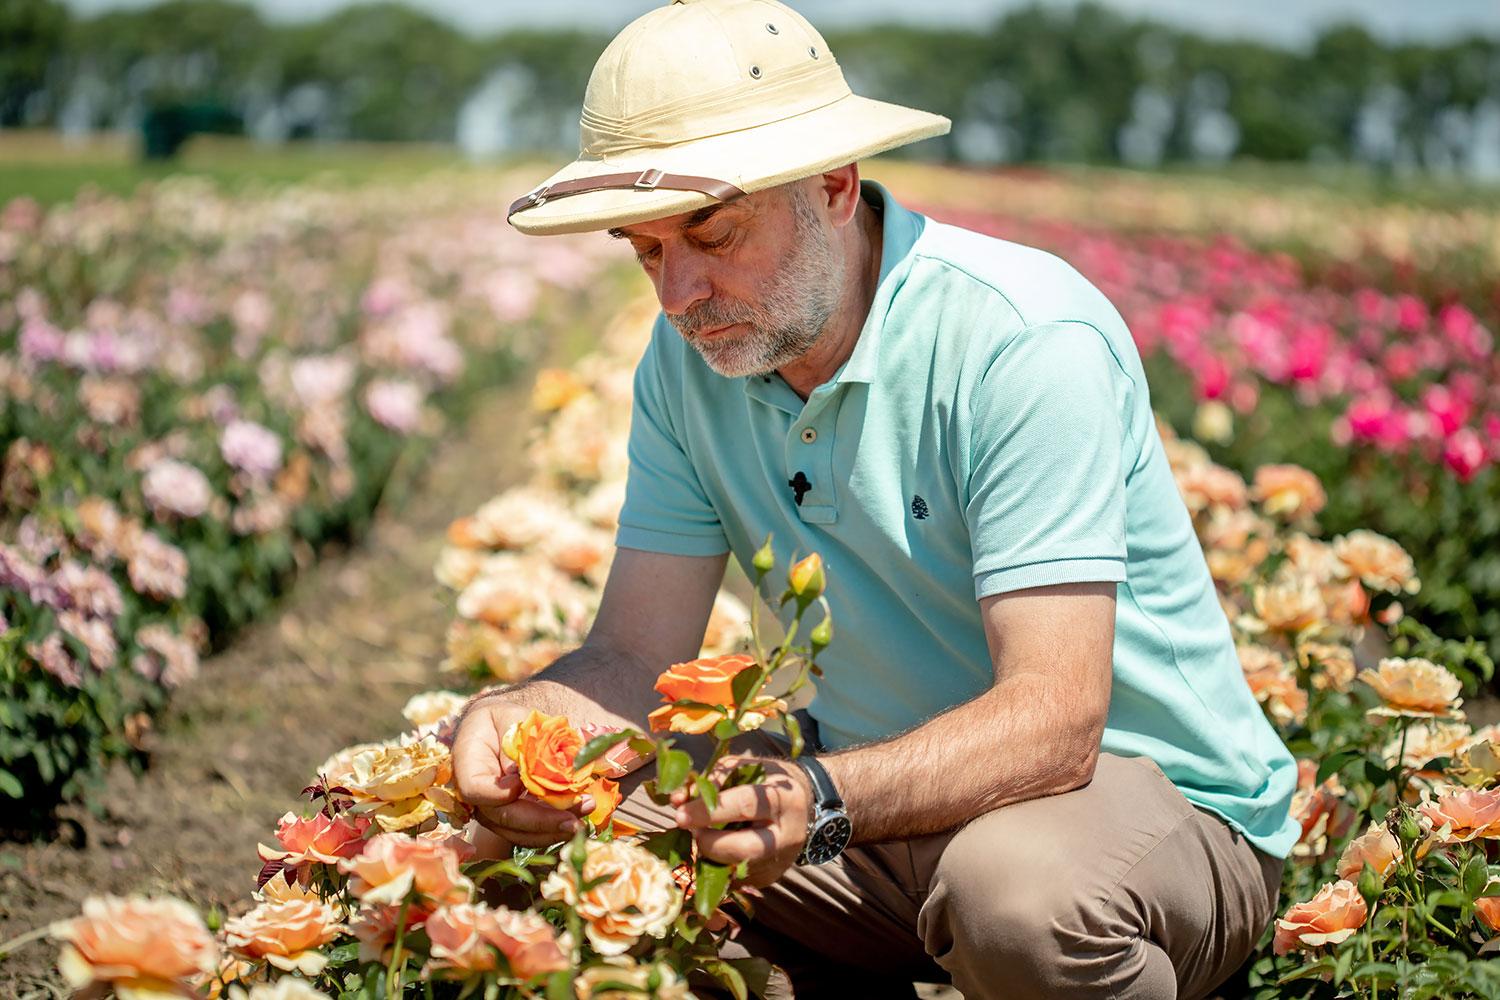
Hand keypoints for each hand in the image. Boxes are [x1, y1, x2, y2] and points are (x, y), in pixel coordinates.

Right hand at [451, 698, 594, 848]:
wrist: (498, 729)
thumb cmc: (505, 720)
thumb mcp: (512, 718)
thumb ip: (520, 740)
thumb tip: (527, 773)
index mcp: (468, 764)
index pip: (475, 788)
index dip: (497, 793)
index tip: (519, 785)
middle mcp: (476, 796)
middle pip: (503, 817)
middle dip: (541, 821)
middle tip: (573, 819)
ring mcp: (493, 811)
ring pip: (518, 832)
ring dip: (552, 830)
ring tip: (582, 817)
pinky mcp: (511, 819)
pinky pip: (529, 833)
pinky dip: (553, 829)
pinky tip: (577, 818)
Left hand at [670, 755, 812, 886]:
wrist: (804, 807)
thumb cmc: (768, 782)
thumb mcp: (746, 768)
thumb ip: (712, 780)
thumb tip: (678, 800)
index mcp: (784, 799)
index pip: (744, 805)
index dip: (708, 811)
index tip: (680, 813)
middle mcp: (787, 835)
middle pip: (742, 848)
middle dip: (706, 841)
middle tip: (688, 827)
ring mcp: (779, 861)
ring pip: (732, 868)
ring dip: (707, 852)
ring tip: (704, 832)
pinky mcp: (769, 878)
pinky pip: (732, 878)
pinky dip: (715, 862)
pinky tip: (717, 844)